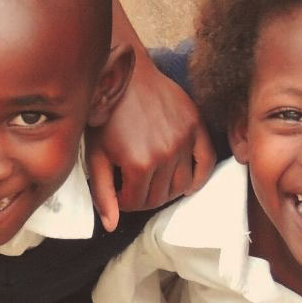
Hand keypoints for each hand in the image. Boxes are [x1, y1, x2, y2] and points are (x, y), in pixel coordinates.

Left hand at [86, 61, 215, 231]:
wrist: (124, 76)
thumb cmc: (104, 114)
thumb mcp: (95, 155)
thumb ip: (103, 192)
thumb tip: (111, 226)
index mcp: (138, 164)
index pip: (137, 203)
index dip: (124, 202)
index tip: (118, 192)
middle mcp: (166, 155)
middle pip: (159, 197)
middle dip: (143, 197)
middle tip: (132, 186)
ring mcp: (184, 140)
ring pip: (181, 185)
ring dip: (166, 190)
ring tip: (152, 182)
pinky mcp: (196, 126)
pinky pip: (206, 162)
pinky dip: (199, 178)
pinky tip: (187, 184)